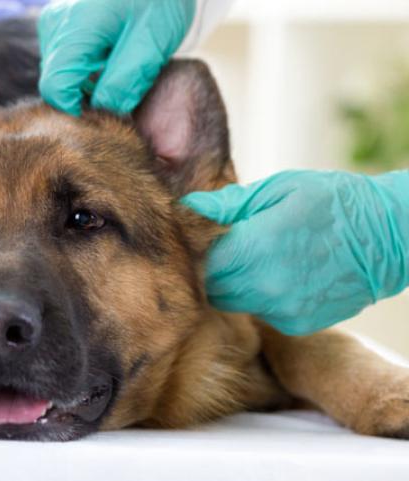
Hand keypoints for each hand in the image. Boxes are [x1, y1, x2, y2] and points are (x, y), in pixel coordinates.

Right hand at [38, 0, 195, 115]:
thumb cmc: (160, 2)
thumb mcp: (150, 46)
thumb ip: (124, 84)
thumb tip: (103, 111)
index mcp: (74, 27)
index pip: (55, 89)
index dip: (78, 111)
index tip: (108, 113)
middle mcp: (55, 25)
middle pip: (57, 84)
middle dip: (87, 96)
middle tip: (124, 86)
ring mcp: (55, 24)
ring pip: (61, 76)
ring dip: (89, 83)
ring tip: (121, 67)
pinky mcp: (61, 27)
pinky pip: (67, 63)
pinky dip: (88, 71)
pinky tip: (112, 59)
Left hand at [181, 170, 408, 334]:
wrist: (390, 236)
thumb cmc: (333, 202)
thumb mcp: (279, 189)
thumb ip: (229, 204)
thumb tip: (189, 206)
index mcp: (259, 246)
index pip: (200, 260)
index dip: (194, 249)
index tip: (198, 235)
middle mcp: (267, 285)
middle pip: (210, 287)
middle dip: (209, 267)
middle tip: (222, 246)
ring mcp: (282, 309)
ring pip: (231, 302)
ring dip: (230, 283)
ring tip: (250, 257)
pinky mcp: (296, 323)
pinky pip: (258, 311)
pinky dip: (257, 295)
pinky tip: (276, 273)